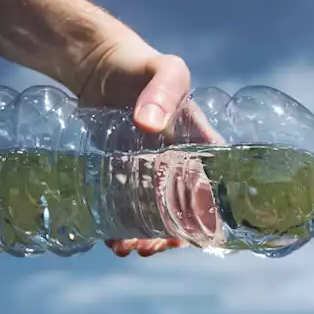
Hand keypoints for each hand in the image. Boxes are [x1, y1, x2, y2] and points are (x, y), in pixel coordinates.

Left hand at [71, 34, 213, 257]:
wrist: (99, 65)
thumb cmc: (142, 66)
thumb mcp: (164, 71)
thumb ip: (163, 92)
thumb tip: (150, 126)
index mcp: (203, 150)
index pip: (215, 193)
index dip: (205, 221)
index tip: (185, 237)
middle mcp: (181, 167)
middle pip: (184, 214)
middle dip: (168, 238)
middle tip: (146, 248)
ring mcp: (151, 174)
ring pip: (155, 217)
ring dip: (143, 238)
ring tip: (123, 248)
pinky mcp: (124, 176)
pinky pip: (127, 208)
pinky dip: (120, 227)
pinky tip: (109, 237)